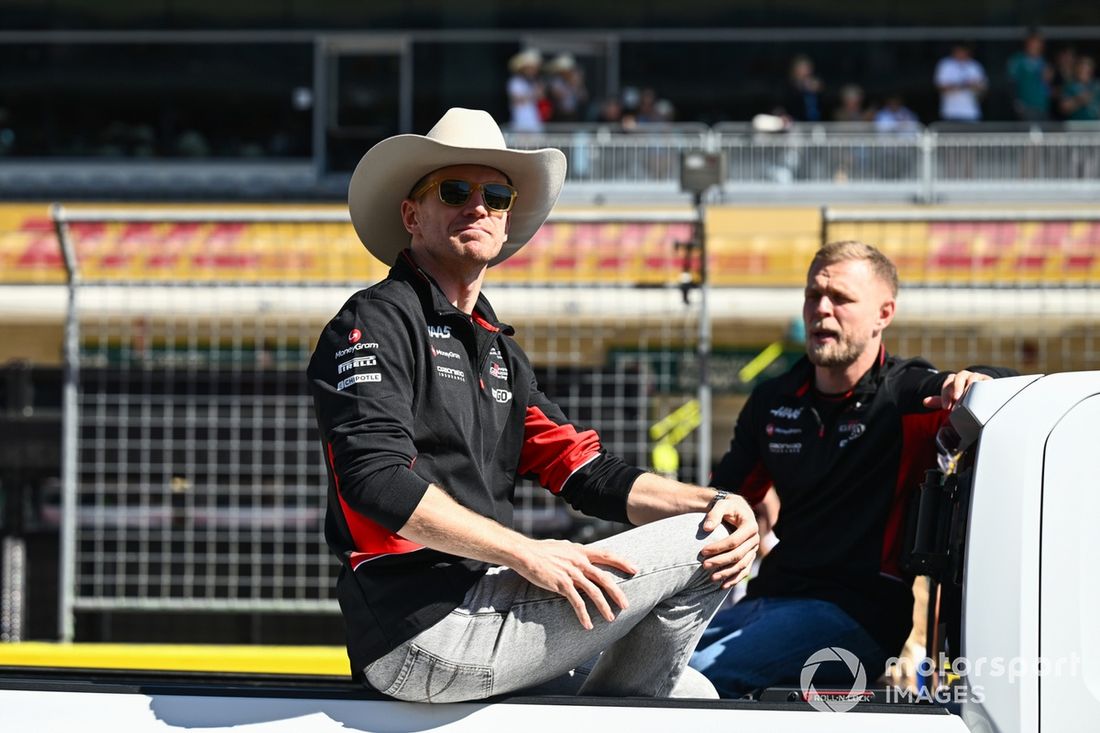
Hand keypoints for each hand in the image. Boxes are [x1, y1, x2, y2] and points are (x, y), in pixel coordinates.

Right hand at [512, 539, 636, 629]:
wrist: (525, 553)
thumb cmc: (541, 550)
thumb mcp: (563, 547)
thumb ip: (575, 553)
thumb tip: (582, 556)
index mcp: (581, 551)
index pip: (607, 555)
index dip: (622, 562)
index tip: (635, 568)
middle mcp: (579, 561)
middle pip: (604, 578)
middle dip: (617, 592)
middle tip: (625, 605)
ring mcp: (571, 573)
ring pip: (594, 592)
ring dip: (604, 607)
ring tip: (611, 618)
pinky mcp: (561, 584)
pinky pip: (577, 602)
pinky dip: (584, 614)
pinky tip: (588, 624)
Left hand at [699, 493, 760, 588]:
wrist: (737, 509)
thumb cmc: (728, 506)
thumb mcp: (721, 504)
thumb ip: (714, 514)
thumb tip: (706, 529)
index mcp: (750, 526)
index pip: (734, 541)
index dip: (718, 548)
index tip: (702, 551)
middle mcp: (755, 539)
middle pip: (738, 555)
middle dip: (720, 562)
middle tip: (704, 566)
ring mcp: (753, 549)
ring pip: (741, 565)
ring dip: (727, 573)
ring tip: (711, 579)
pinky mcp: (750, 556)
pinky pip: (744, 570)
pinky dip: (735, 579)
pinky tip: (723, 586)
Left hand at [922, 369, 990, 410]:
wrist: (984, 396)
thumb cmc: (965, 399)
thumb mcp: (952, 401)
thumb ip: (939, 401)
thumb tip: (925, 401)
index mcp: (954, 380)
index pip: (947, 384)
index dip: (945, 394)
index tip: (945, 407)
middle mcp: (965, 376)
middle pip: (958, 378)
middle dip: (956, 388)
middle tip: (956, 399)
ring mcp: (977, 377)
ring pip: (972, 378)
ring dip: (968, 386)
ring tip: (968, 397)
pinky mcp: (988, 380)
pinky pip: (985, 381)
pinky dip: (982, 386)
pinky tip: (981, 396)